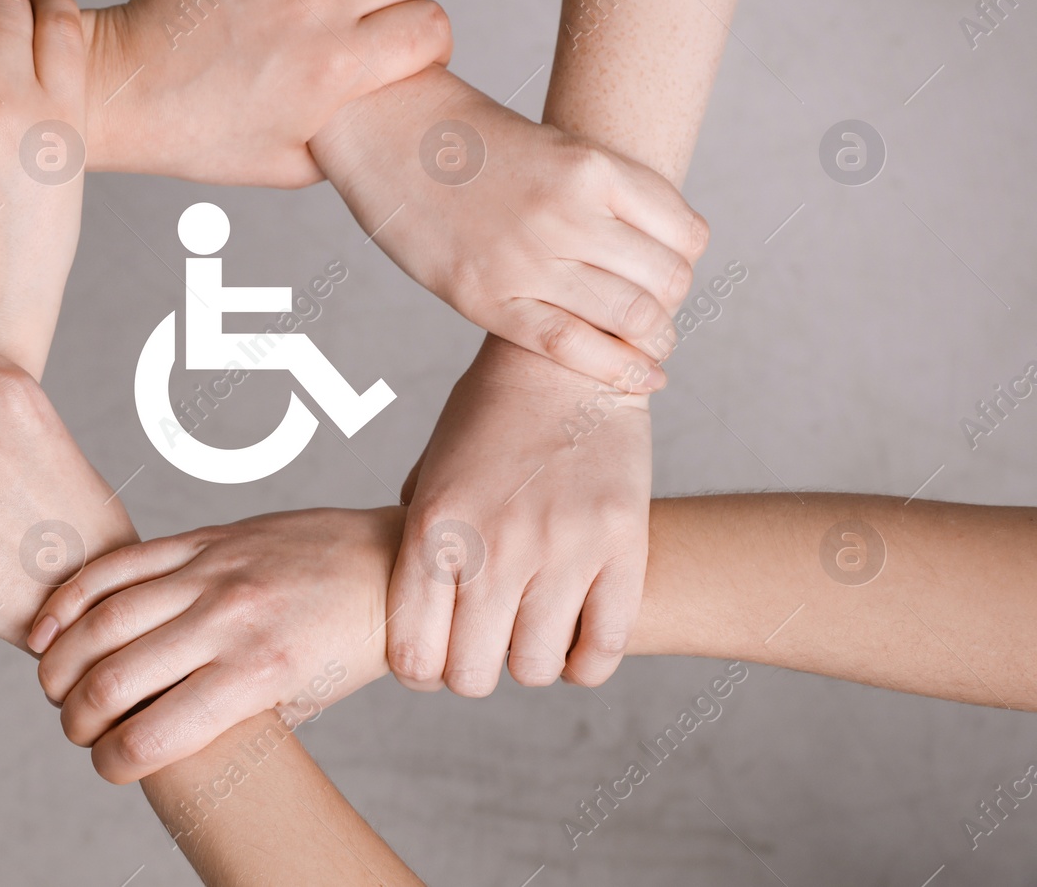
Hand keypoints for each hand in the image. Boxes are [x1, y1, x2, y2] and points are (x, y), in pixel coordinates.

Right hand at [28, 508, 401, 782]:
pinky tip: (50, 628)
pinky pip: (121, 564)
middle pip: (113, 678)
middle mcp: (230, 618)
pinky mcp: (205, 537)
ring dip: (60, 661)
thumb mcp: (303, 701)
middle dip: (76, 717)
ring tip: (54, 686)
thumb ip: (231, 717)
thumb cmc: (351, 644)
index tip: (108, 765)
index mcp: (260, 673)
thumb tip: (159, 736)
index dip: (111, 763)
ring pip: (103, 618)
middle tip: (75, 728)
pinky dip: (72, 598)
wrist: (392, 563)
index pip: (152, 735)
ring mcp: (213, 571)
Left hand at [85, 0, 451, 187]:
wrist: (130, 90)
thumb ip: (356, 144)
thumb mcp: (293, 165)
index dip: (432, 45)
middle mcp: (317, 7)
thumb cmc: (206, 136)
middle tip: (378, 24)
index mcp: (336, 70)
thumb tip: (397, 124)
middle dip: (406, 4)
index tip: (412, 56)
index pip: (431, 29)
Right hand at [311, 76, 706, 387]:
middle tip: (658, 312)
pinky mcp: (487, 297)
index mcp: (593, 167)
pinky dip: (620, 371)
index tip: (672, 271)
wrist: (391, 132)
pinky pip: (571, 347)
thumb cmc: (477, 145)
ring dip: (654, 340)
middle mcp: (567, 212)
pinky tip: (642, 379)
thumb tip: (656, 257)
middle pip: (666, 280)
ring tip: (650, 345)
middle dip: (672, 305)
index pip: (686, 234)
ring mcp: (527, 258)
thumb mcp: (557, 148)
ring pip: (631, 318)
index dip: (688, 261)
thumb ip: (605, 197)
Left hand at [390, 336, 649, 694]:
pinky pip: (605, 647)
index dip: (422, 671)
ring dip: (532, 662)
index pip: (414, 654)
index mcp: (435, 527)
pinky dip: (587, 662)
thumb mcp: (430, 474)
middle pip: (473, 676)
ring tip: (532, 632)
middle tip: (485, 646)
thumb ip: (418, 543)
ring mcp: (562, 546)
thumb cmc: (489, 418)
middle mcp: (494, 544)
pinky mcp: (623, 543)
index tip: (435, 658)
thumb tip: (416, 619)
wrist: (567, 360)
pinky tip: (577, 640)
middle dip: (474, 672)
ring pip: (538, 669)